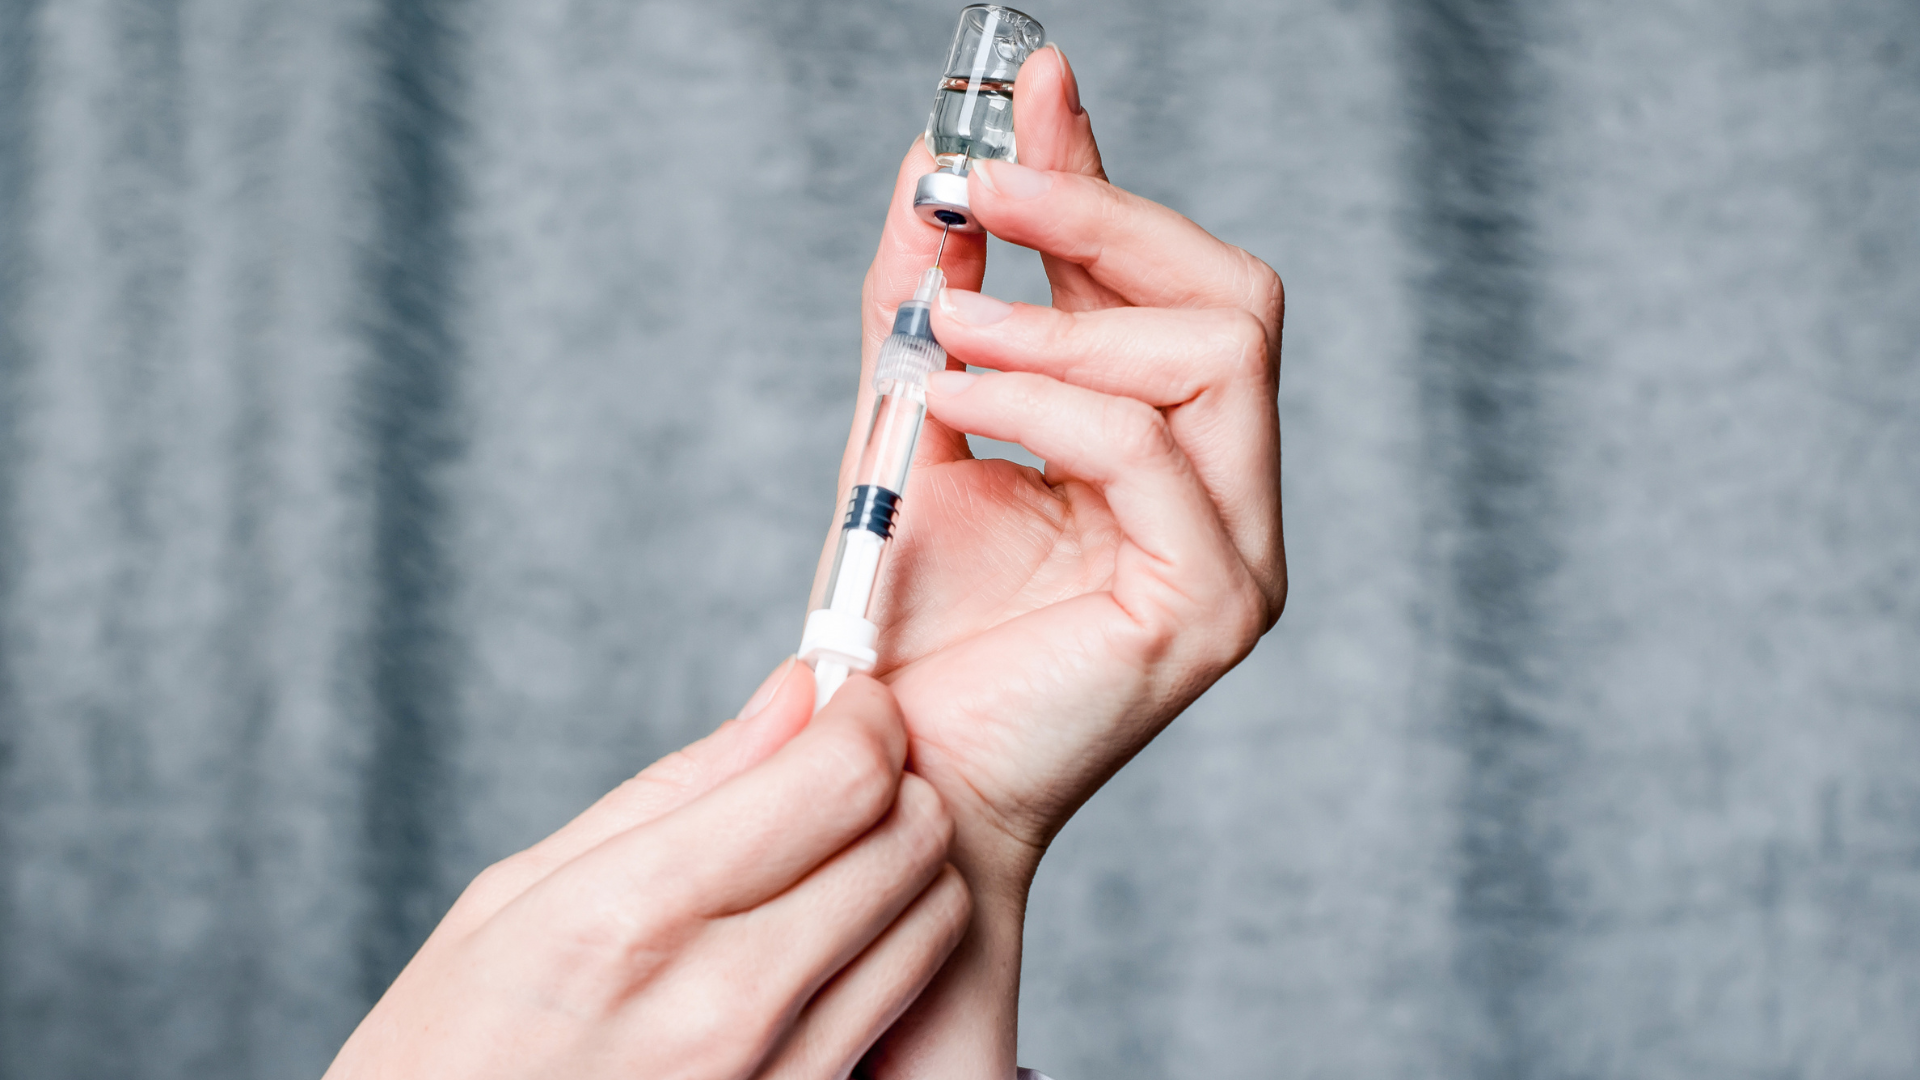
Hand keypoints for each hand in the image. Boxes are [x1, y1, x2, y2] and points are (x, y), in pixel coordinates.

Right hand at [324, 663, 970, 1079]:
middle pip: (907, 841)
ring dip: (905, 864)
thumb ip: (673, 789)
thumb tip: (792, 695)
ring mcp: (777, 1075)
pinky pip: (902, 1006)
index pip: (837, 781)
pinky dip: (890, 949)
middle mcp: (723, 1002)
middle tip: (841, 772)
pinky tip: (823, 939)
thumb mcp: (514, 897)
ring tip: (833, 856)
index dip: (866, 718)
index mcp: (632, 917)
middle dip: (894, 778)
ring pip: (933, 923)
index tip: (851, 701)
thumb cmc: (448, 1052)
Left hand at [819, 45, 1285, 1076]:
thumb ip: (944, 297)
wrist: (889, 763)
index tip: (1027, 87)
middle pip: (1232, 292)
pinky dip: (1041, 404)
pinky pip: (1152, 448)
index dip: (1106, 175)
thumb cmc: (913, 612)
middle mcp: (1231, 491)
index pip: (1177, 276)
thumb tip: (948, 165)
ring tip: (943, 341)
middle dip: (1099, 217)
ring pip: (1211, 351)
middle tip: (978, 193)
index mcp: (1177, 444)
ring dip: (1057, 320)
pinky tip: (953, 408)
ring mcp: (1239, 551)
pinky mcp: (1214, 605)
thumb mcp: (922, 415)